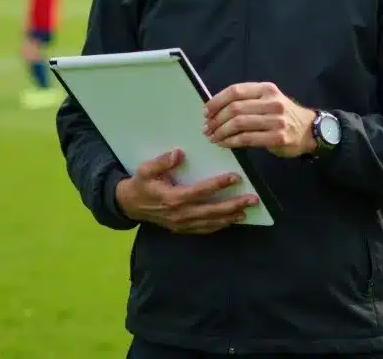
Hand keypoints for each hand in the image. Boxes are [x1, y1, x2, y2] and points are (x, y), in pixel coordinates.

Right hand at [115, 149, 258, 233]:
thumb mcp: (145, 169)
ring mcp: (182, 224)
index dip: (218, 185)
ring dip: (230, 217)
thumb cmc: (141, 184)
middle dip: (233, 205)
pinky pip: (204, 229)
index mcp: (172, 198)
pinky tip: (231, 220)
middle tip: (252, 199)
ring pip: (211, 222)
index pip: (200, 191)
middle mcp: (180, 214)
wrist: (130, 205)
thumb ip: (162, 162)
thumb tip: (179, 153)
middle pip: (211, 211)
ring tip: (247, 210)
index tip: (235, 177)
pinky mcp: (183, 229)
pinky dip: (219, 225)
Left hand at [203, 82, 316, 157]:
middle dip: (216, 119)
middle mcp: (271, 102)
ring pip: (238, 124)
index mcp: (266, 89)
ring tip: (212, 137)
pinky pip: (246, 139)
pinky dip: (230, 141)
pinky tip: (224, 143)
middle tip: (206, 128)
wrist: (309, 131)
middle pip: (234, 108)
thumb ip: (247, 100)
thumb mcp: (268, 100)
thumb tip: (215, 109)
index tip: (206, 111)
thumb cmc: (283, 115)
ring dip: (220, 131)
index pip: (235, 91)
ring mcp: (276, 120)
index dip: (216, 101)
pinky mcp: (277, 137)